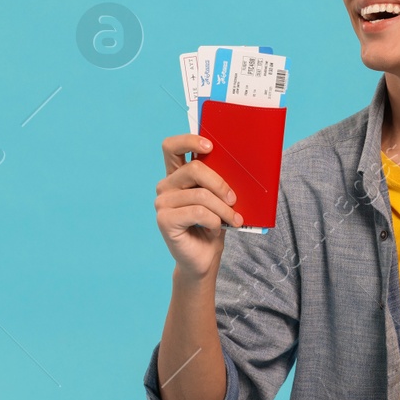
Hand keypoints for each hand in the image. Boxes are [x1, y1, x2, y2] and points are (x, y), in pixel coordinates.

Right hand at [156, 133, 244, 280]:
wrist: (204, 258)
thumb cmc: (213, 226)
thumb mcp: (219, 199)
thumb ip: (218, 180)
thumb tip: (237, 164)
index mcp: (177, 175)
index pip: (172, 147)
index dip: (189, 140)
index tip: (210, 146)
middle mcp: (166, 186)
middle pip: (194, 169)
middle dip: (220, 184)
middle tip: (234, 199)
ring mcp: (162, 203)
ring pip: (200, 195)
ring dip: (223, 209)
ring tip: (233, 220)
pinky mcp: (164, 220)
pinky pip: (197, 212)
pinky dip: (214, 221)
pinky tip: (215, 229)